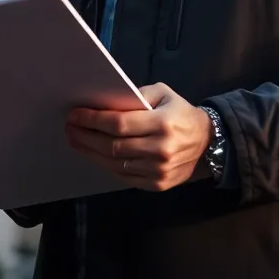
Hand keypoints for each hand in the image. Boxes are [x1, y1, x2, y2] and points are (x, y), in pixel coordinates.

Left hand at [65, 83, 213, 191]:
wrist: (209, 143)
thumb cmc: (181, 114)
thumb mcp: (163, 94)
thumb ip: (136, 96)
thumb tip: (105, 103)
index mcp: (163, 123)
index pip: (119, 123)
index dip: (93, 120)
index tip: (75, 115)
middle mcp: (161, 149)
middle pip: (113, 145)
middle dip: (86, 136)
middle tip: (70, 128)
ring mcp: (159, 170)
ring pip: (115, 164)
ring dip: (91, 152)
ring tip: (76, 141)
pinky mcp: (157, 184)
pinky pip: (124, 176)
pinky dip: (106, 165)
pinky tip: (95, 154)